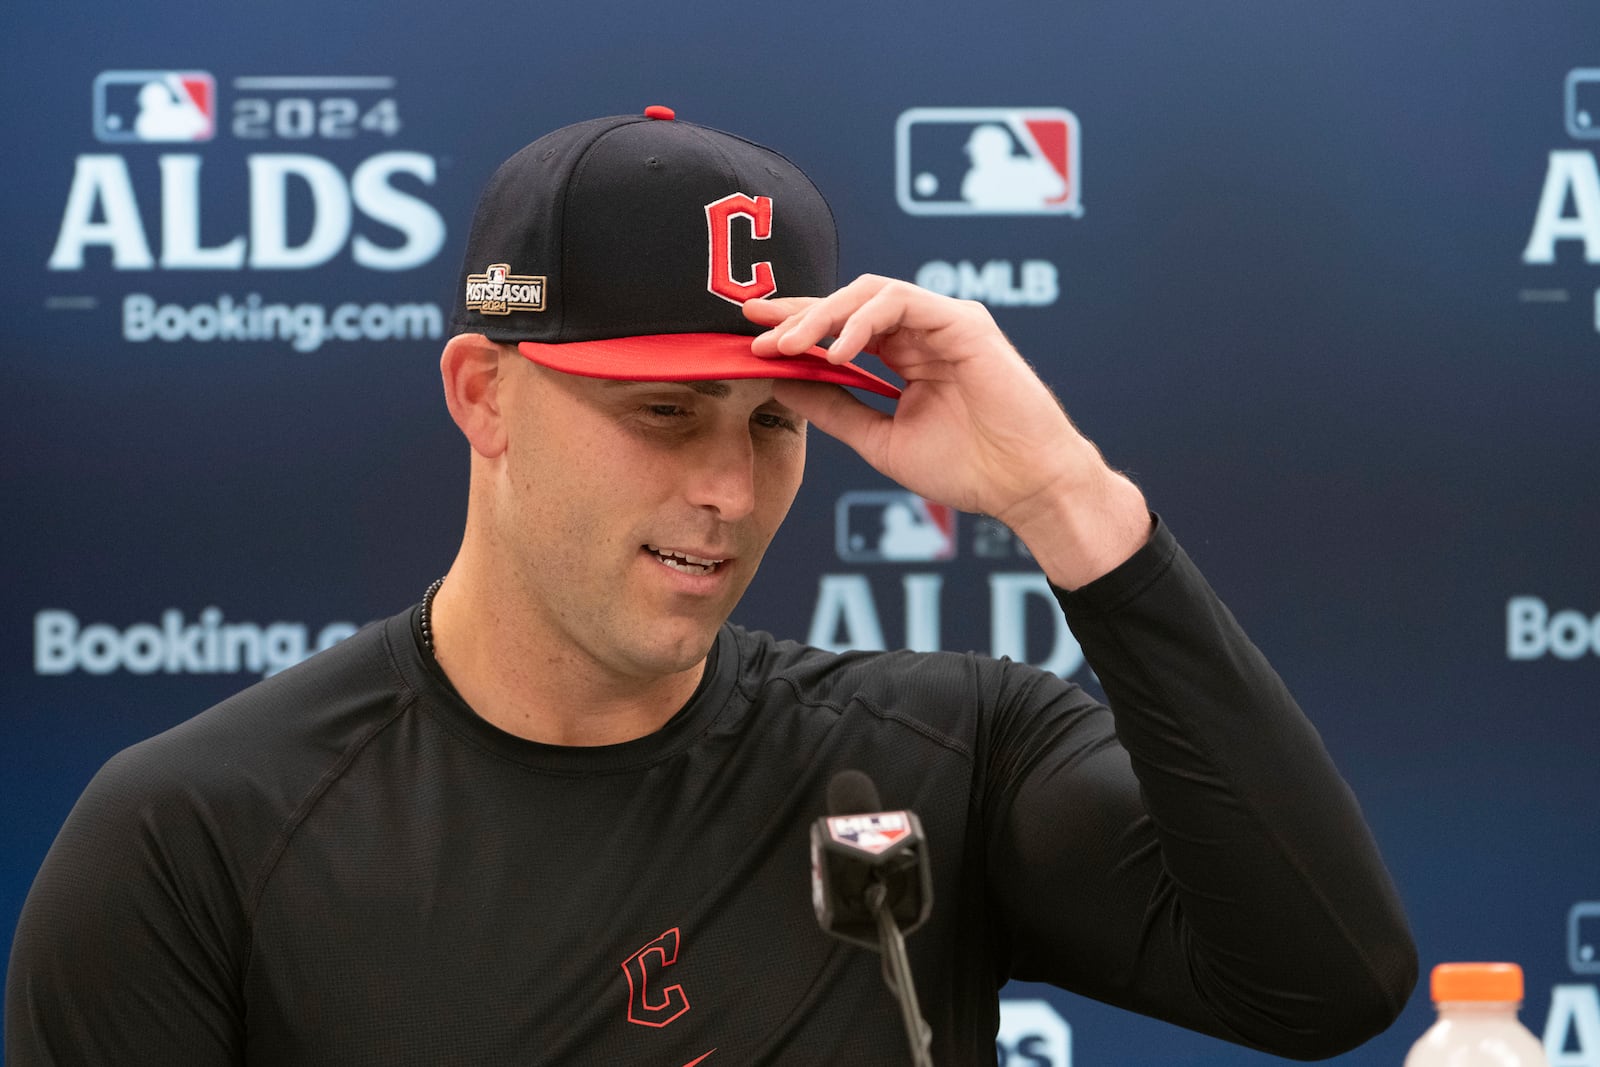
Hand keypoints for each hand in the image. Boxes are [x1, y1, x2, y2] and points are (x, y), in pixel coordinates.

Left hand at [745, 276, 1149, 587]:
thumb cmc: (969, 468)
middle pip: (848, 302)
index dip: (795, 326)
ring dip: (822, 315)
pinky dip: (862, 321)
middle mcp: (923, 330)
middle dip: (797, 312)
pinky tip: (836, 351)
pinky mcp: (963, 321)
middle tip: (754, 328)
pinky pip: (901, 302)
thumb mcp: (880, 439)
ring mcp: (944, 321)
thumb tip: (778, 382)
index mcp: (906, 355)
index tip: (749, 336)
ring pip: (869, 293)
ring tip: (788, 344)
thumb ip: (833, 408)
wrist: (1024, 487)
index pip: (841, 327)